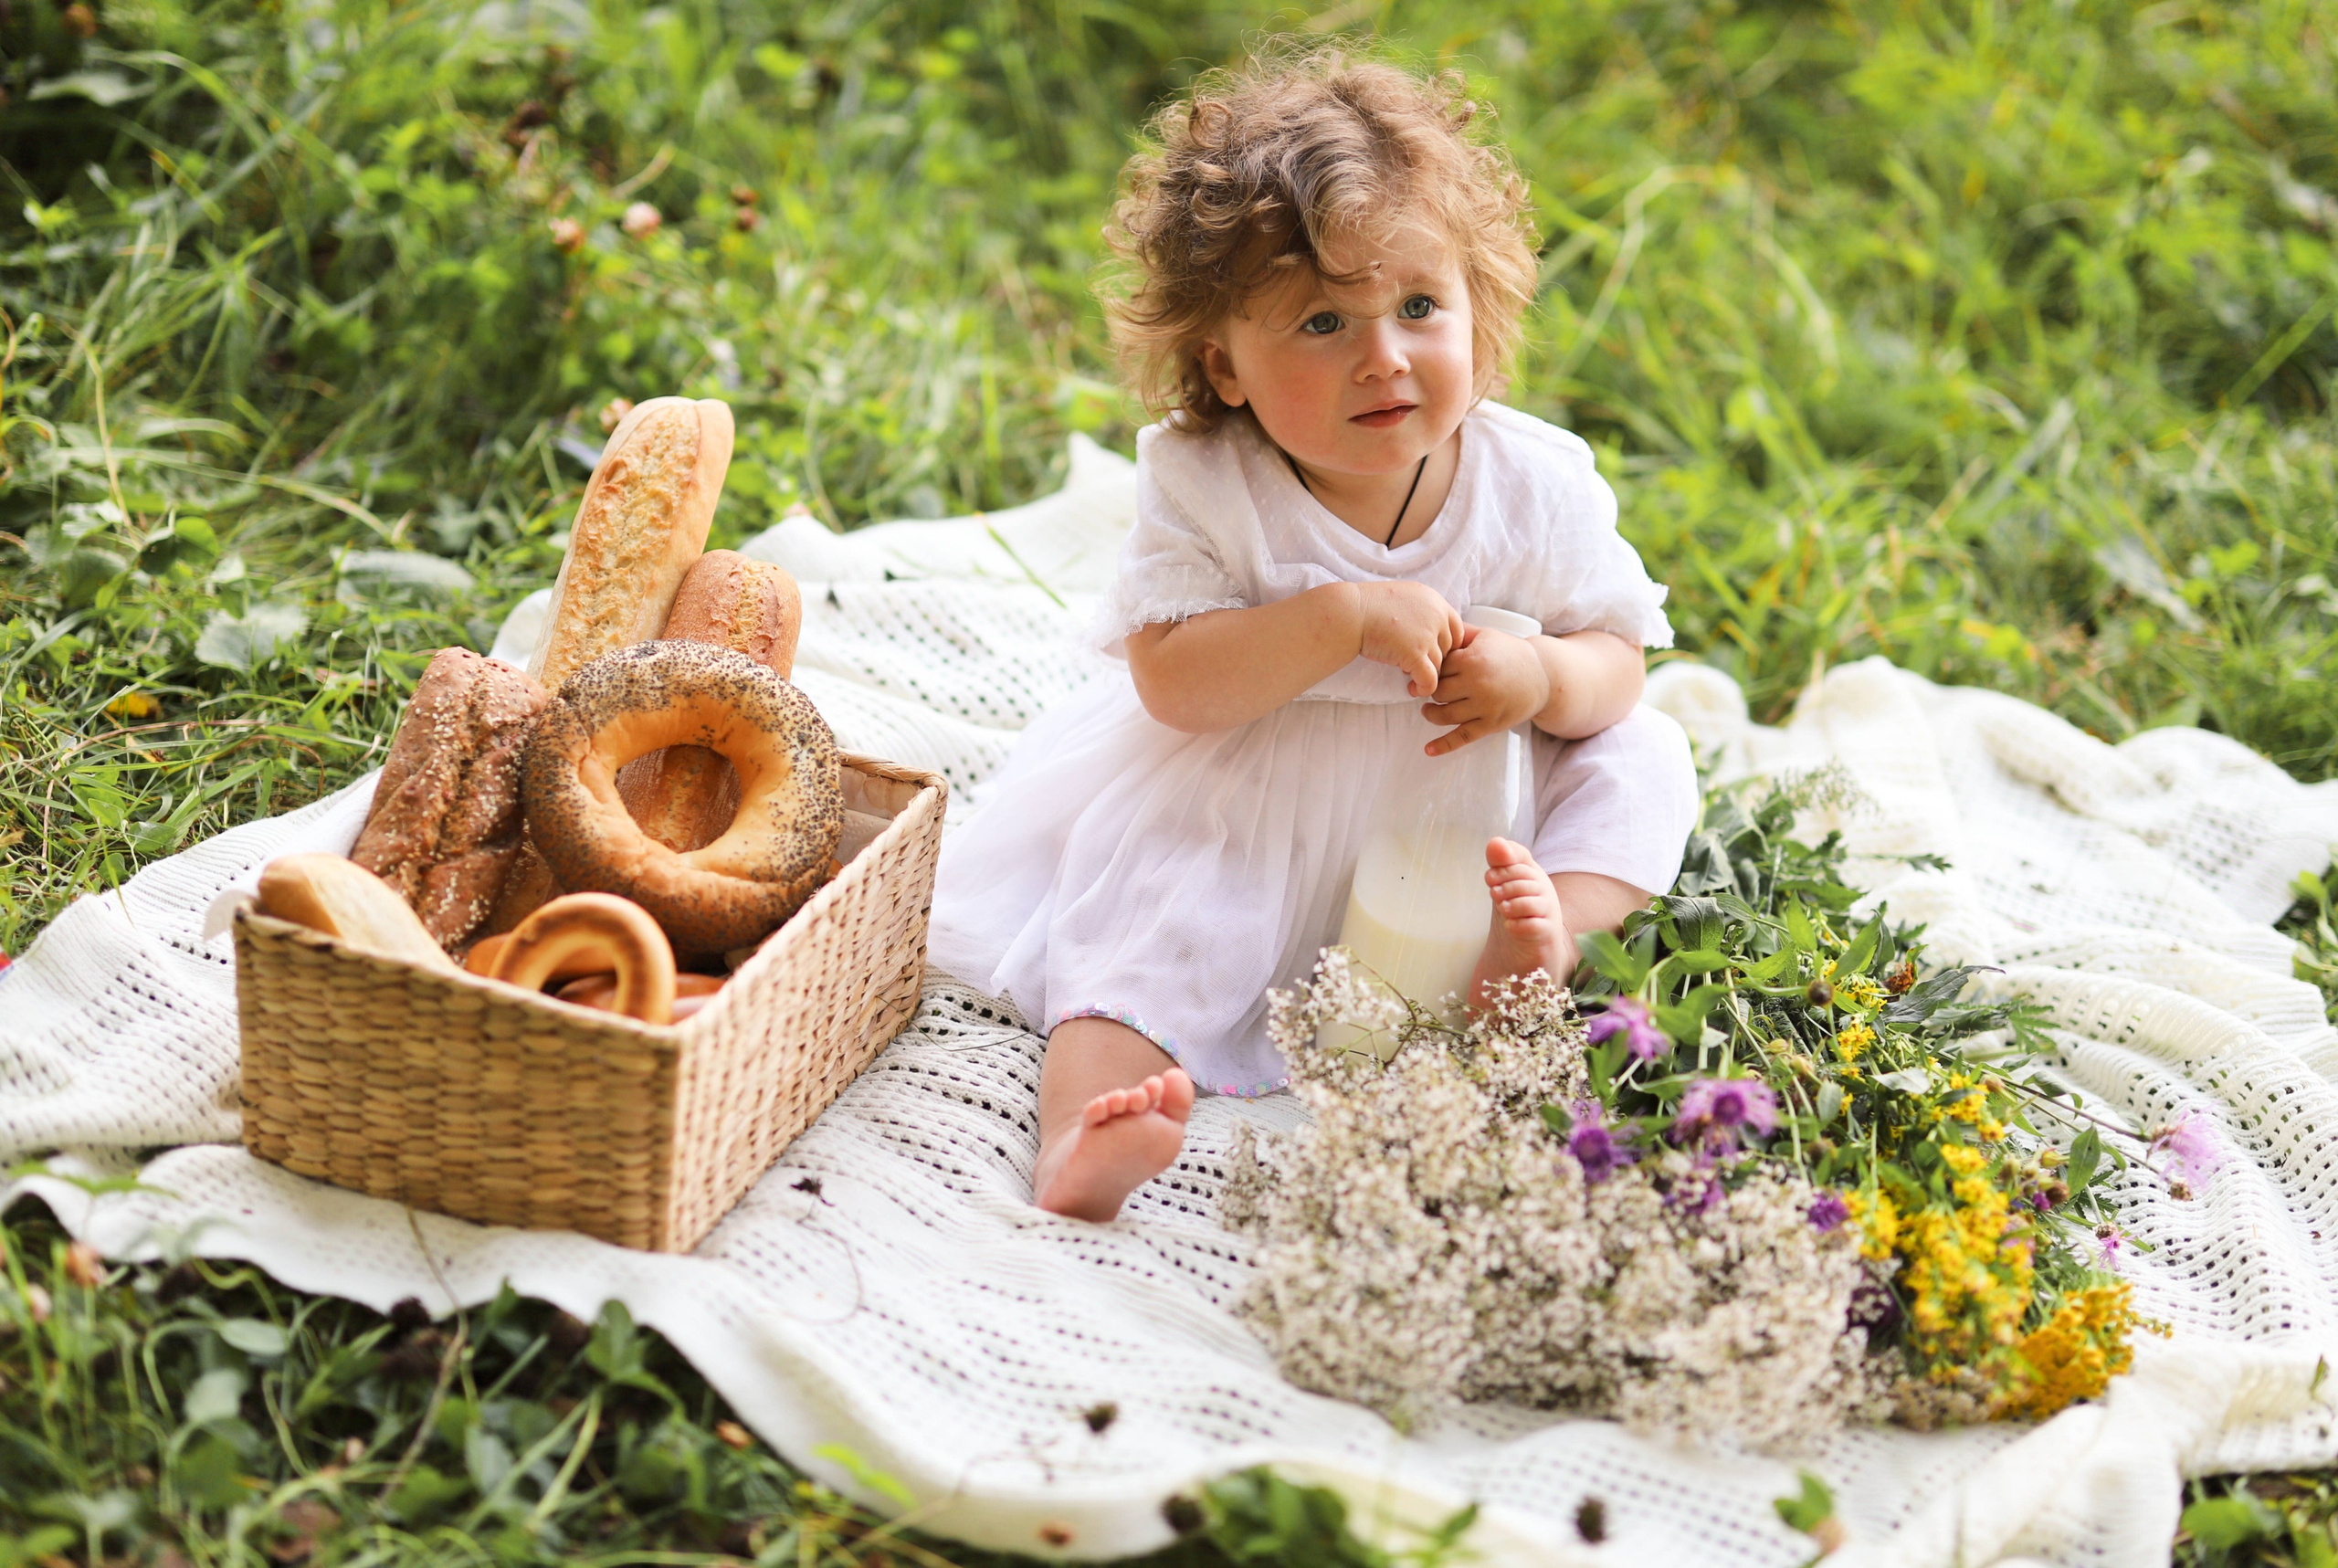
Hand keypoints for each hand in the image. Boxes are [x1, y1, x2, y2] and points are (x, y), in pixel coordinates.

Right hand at [1352, 582, 1464, 697]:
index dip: (1446, 645)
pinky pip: (1430, 680)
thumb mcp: (1403, 597)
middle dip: (1434, 659)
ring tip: (1408, 675)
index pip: (1457, 630)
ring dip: (1426, 673)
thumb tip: (1430, 630)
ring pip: (1439, 665)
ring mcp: (1427, 635)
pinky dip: (1424, 688)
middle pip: (1449, 649)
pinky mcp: (1415, 653)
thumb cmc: (1369, 606)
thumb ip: (1421, 610)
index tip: (1432, 652)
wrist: (1350, 613)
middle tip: (1415, 665)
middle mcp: (1436, 616)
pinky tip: (1413, 689)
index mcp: (1435, 601)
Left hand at [1420, 625, 1551, 754]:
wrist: (1543, 676)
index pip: (1438, 668)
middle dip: (1431, 691)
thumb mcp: (1485, 635)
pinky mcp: (1491, 724)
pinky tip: (1428, 750)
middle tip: (1428, 690)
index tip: (1428, 672)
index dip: (1432, 670)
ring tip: (1428, 710)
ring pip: (1444, 715)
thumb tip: (1432, 632)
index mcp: (1473, 660)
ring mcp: (1485, 707)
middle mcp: (1478, 684)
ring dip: (1431, 714)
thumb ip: (1459, 633)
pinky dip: (1444, 745)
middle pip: (1438, 692)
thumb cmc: (1510, 654)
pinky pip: (1462, 737)